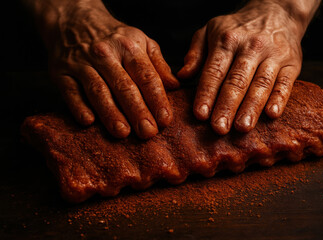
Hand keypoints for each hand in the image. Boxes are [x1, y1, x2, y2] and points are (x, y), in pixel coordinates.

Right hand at [34, 0, 178, 138]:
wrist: (74, 20)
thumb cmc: (114, 37)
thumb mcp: (141, 42)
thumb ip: (158, 64)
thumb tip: (175, 86)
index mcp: (129, 47)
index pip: (146, 76)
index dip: (157, 99)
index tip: (165, 120)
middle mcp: (105, 54)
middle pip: (124, 86)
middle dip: (137, 111)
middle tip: (148, 133)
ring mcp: (81, 63)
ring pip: (98, 91)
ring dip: (111, 113)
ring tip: (123, 133)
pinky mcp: (61, 72)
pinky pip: (70, 91)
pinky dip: (78, 107)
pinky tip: (88, 122)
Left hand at [178, 0, 316, 134]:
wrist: (276, 11)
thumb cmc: (237, 28)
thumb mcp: (210, 30)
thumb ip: (195, 53)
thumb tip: (182, 75)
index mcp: (226, 40)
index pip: (214, 71)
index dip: (207, 94)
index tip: (200, 115)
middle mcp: (250, 47)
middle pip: (237, 81)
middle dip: (227, 106)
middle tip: (219, 128)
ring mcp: (273, 55)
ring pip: (261, 84)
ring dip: (251, 108)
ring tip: (242, 127)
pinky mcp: (292, 63)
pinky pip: (285, 82)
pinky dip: (280, 99)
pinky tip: (272, 114)